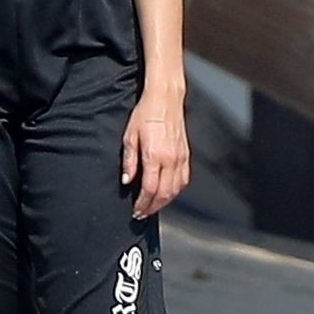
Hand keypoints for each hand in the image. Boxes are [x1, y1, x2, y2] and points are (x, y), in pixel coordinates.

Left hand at [122, 94, 190, 218]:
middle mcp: (171, 159)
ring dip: (164, 202)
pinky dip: (176, 191)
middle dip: (152, 207)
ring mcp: (181, 158)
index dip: (143, 204)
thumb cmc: (145, 114)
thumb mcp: (130, 136)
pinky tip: (167, 194)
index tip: (136, 211)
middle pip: (164, 194)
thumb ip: (129, 161)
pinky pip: (184, 180)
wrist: (165, 99)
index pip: (150, 189)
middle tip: (142, 214)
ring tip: (153, 207)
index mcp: (155, 156)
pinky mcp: (186, 154)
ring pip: (176, 189)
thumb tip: (127, 181)